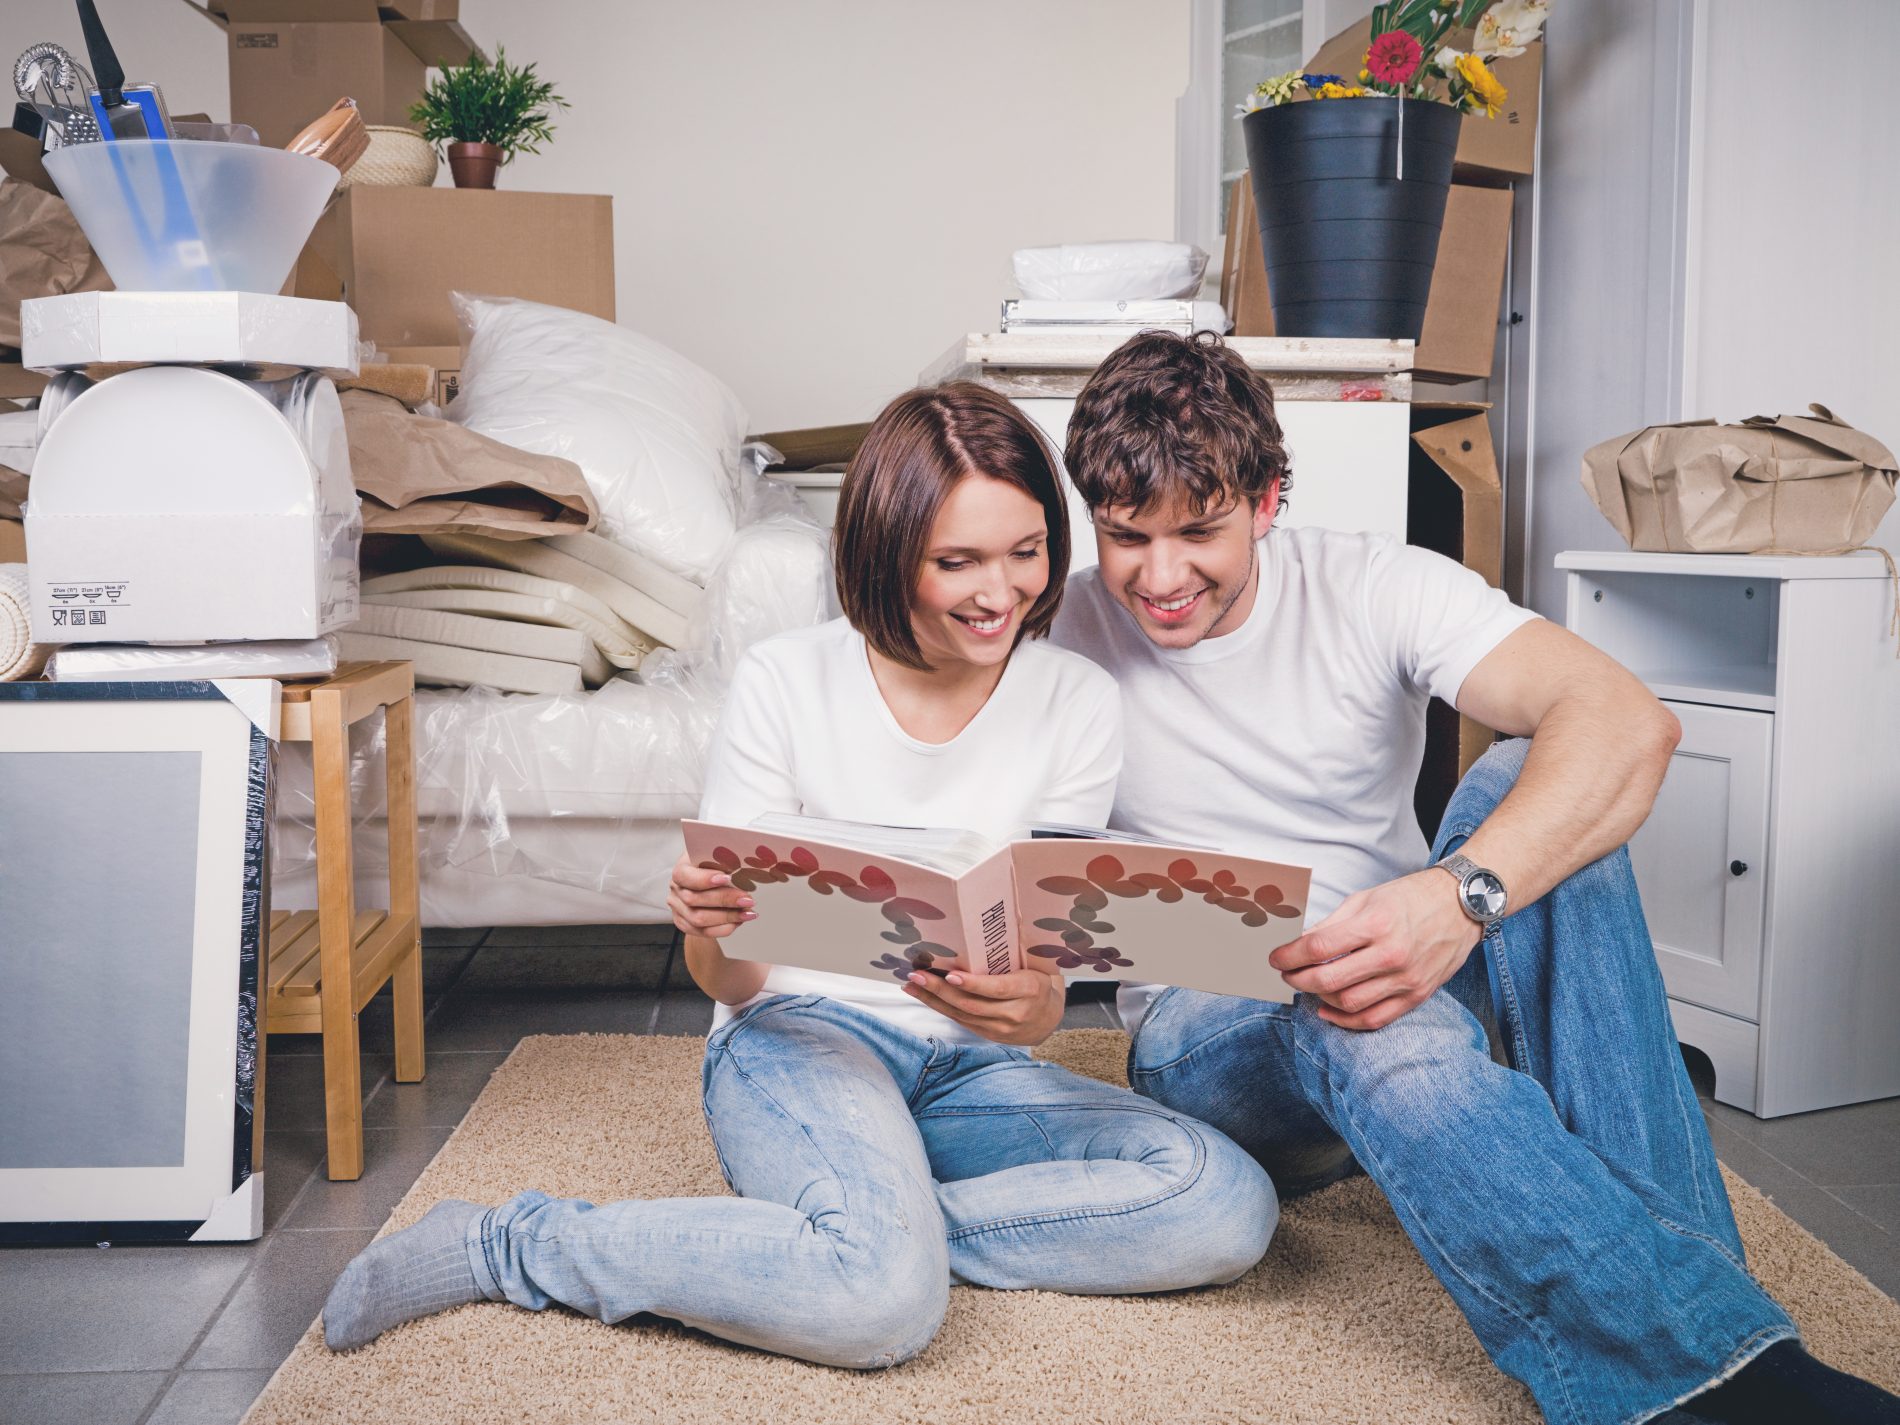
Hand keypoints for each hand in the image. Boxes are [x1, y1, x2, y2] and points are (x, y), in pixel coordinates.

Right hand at [666, 850, 755, 940]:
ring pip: (698, 919)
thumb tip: (748, 864)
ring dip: (727, 917)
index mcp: (682, 867)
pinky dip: (724, 928)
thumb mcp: (721, 856)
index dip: (704, 879)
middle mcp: (676, 888)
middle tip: (748, 899)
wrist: (711, 880)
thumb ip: (727, 858)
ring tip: (748, 912)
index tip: (727, 878)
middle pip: (693, 899)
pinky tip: (739, 921)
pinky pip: (703, 932)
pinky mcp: (684, 923)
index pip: (684, 875)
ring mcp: (678, 907)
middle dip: (724, 900)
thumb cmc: (718, 864)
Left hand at [901, 965, 1066, 1045]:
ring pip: (962, 1015)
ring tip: (912, 985)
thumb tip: (987, 928)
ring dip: (933, 1000)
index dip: (973, 984)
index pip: (998, 989)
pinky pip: (961, 1021)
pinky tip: (924, 996)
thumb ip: (1014, 954)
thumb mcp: (1035, 966)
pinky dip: (941, 1008)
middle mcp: (1015, 1013)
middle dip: (941, 990)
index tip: (950, 974)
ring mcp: (1001, 1029)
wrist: (1048, 1019)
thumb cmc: (1038, 982)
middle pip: (972, 1004)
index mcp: (1030, 990)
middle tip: (917, 975)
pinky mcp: (989, 1036)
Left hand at [1268, 870, 1481, 1031]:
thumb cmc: (1411, 897)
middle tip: (1286, 974)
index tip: (1276, 958)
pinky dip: (1346, 1020)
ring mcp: (1406, 979)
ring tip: (1308, 986)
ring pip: (1349, 1003)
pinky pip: (1375, 1019)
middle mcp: (1392, 954)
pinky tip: (1328, 1009)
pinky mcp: (1417, 995)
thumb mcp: (1366, 899)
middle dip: (1297, 980)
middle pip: (1329, 980)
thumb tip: (1298, 944)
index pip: (1318, 948)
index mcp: (1376, 924)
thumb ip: (1331, 924)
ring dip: (1319, 998)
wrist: (1462, 905)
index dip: (1289, 956)